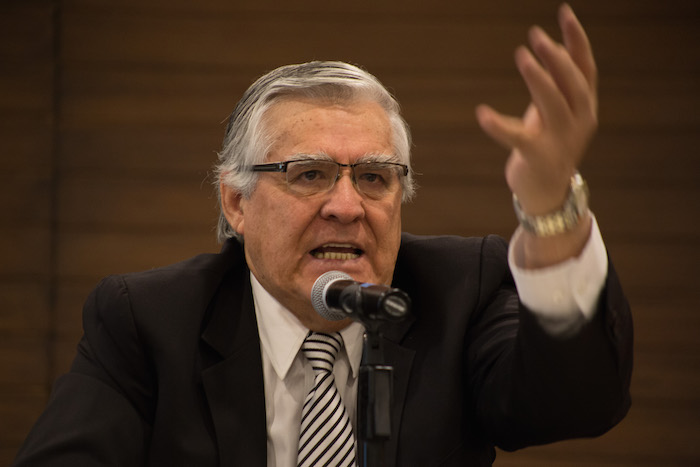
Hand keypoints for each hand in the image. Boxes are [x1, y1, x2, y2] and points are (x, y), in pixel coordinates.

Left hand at [476, 3, 597, 215]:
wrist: (548, 193)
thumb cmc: (550, 145)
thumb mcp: (558, 112)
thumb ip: (559, 84)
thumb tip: (553, 48)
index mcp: (585, 106)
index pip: (585, 67)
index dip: (576, 39)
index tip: (564, 12)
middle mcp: (579, 120)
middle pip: (572, 82)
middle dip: (555, 57)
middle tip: (535, 35)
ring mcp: (560, 140)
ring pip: (553, 102)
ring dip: (538, 77)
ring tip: (522, 55)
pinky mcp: (537, 156)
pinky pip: (517, 137)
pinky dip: (498, 125)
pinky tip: (482, 113)